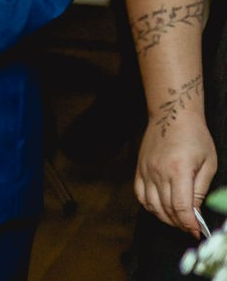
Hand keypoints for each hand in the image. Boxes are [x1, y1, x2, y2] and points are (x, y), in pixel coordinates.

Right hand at [137, 105, 216, 236]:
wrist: (171, 116)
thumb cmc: (194, 137)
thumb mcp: (208, 163)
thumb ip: (201, 189)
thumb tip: (196, 211)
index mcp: (178, 171)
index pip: (181, 207)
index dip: (189, 224)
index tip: (196, 231)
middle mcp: (158, 173)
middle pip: (166, 209)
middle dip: (179, 223)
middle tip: (190, 228)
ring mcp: (146, 171)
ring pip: (151, 205)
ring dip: (164, 218)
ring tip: (177, 221)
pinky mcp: (139, 169)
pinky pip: (140, 195)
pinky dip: (149, 206)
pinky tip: (160, 209)